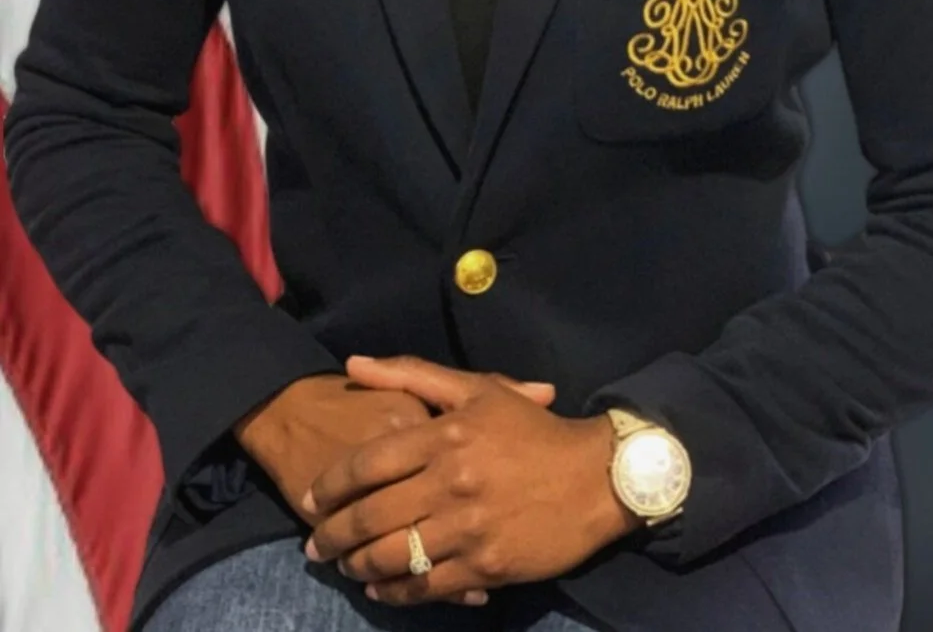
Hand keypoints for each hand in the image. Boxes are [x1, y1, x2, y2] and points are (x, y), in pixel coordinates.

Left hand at [233, 368, 557, 607]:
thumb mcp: (476, 389)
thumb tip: (354, 364)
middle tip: (315, 545)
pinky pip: (425, 588)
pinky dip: (395, 593)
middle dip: (332, 535)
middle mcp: (451, 482)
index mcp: (446, 434)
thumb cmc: (531, 429)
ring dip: (357, 567)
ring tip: (344, 567)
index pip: (368, 463)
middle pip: (371, 516)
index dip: (331, 484)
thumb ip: (411, 375)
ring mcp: (468, 529)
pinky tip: (381, 589)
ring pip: (392, 557)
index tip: (311, 497)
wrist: (595, 478)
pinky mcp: (486, 568)